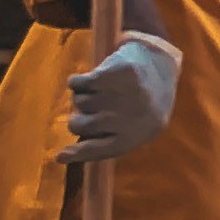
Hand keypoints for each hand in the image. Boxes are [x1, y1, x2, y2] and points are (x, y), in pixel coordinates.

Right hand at [58, 31, 181, 162]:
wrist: (159, 62)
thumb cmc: (143, 101)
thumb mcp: (136, 126)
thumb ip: (108, 140)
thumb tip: (65, 156)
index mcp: (141, 133)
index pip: (103, 149)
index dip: (79, 154)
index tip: (60, 156)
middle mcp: (134, 116)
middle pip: (83, 125)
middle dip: (76, 121)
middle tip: (80, 115)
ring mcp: (125, 93)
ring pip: (79, 102)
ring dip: (81, 98)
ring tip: (99, 92)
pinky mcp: (116, 72)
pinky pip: (77, 83)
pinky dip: (77, 82)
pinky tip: (89, 79)